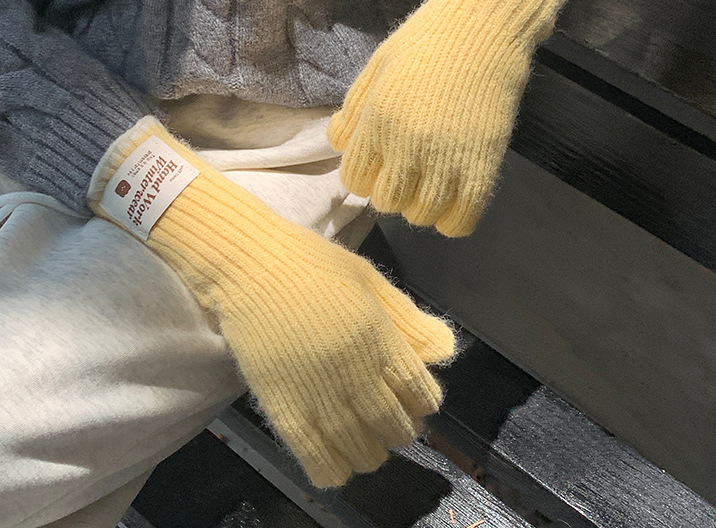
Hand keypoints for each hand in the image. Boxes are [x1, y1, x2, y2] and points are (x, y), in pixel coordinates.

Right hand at [89, 117, 454, 487]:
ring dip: (372, 450)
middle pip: (395, 426)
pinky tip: (339, 462)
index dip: (424, 403)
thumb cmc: (313, 264)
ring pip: (362, 450)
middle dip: (402, 427)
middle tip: (394, 419)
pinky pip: (317, 459)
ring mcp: (319, 396)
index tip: (418, 401)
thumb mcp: (370, 280)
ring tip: (368, 439)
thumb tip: (446, 351)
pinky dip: (335, 469)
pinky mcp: (284, 410)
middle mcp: (356, 375)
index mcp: (380, 339)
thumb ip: (409, 318)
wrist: (251, 267)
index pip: (419, 392)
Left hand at [329, 0, 640, 236]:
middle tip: (407, 171)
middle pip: (386, 202)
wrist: (485, 25)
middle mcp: (407, 145)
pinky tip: (454, 199)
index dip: (365, 176)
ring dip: (422, 206)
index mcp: (377, 120)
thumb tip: (337, 143)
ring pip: (421, 215)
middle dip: (392, 191)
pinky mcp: (483, 164)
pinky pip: (461, 220)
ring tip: (432, 184)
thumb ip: (354, 110)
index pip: (355, 180)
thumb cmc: (426, 40)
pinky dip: (453, 220)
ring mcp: (446, 158)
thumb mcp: (377, 68)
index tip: (380, 164)